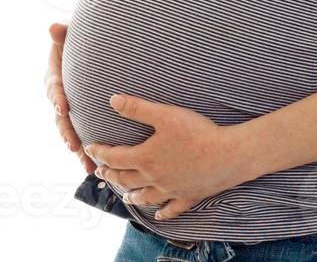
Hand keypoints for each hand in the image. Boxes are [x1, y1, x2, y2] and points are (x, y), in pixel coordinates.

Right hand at [44, 23, 94, 173]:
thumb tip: (52, 27)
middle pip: (60, 117)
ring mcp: (69, 109)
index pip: (53, 86)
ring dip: (79, 149)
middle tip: (73, 145)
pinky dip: (89, 152)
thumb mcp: (70, 36)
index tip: (63, 107)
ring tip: (88, 165)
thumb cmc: (79, 42)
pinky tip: (98, 168)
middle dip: (67, 132)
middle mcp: (59, 95)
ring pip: (71, 132)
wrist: (91, 52)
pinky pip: (83, 136)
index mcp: (55, 76)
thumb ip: (62, 33)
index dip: (57, 96)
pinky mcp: (81, 118)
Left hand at [84, 93, 251, 221]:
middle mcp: (154, 178)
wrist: (227, 155)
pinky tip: (158, 215)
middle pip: (126, 179)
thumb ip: (137, 108)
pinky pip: (172, 209)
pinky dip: (163, 213)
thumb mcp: (164, 115)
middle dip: (110, 175)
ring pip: (145, 197)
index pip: (115, 157)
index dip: (100, 153)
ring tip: (124, 196)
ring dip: (132, 196)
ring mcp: (171, 190)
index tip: (90, 149)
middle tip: (100, 173)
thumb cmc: (196, 132)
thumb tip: (112, 100)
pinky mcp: (188, 197)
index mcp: (145, 158)